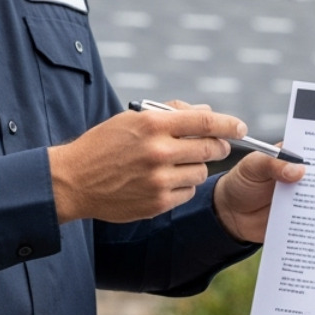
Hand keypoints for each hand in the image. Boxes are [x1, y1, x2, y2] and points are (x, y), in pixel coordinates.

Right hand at [48, 102, 241, 223]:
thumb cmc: (104, 144)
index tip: (241, 127)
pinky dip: (183, 187)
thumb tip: (206, 112)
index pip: (205, 121)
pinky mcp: (157, 202)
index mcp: (152, 125)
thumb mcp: (132, 118)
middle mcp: (158, 152)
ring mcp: (159, 180)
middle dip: (218, 146)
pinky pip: (188, 193)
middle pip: (210, 148)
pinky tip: (164, 181)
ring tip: (176, 164)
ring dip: (195, 167)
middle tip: (216, 146)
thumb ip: (170, 113)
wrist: (74, 180)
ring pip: (201, 172)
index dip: (229, 123)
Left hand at [213, 150, 305, 242]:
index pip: (313, 152)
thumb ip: (272, 165)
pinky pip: (312, 218)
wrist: (232, 213)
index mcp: (290, 157)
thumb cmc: (241, 183)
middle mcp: (299, 176)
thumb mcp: (252, 167)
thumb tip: (298, 169)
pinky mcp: (298, 216)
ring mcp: (300, 197)